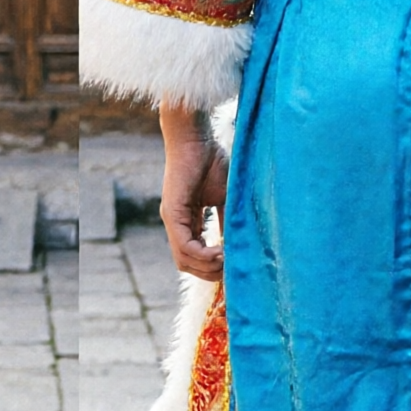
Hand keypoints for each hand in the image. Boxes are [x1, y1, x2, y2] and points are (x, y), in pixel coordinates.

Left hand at [161, 101, 228, 281]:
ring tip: (227, 260)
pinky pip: (184, 246)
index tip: (235, 264)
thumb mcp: (226, 198)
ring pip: (183, 260)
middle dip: (211, 272)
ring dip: (207, 266)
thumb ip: (228, 221)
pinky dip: (203, 254)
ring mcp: (171, 219)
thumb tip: (238, 246)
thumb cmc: (212, 161)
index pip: (194, 256)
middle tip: (232, 268)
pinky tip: (221, 251)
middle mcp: (176, 224)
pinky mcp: (172, 213)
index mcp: (187, 221)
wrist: (196, 137)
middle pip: (187, 264)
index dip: (213, 266)